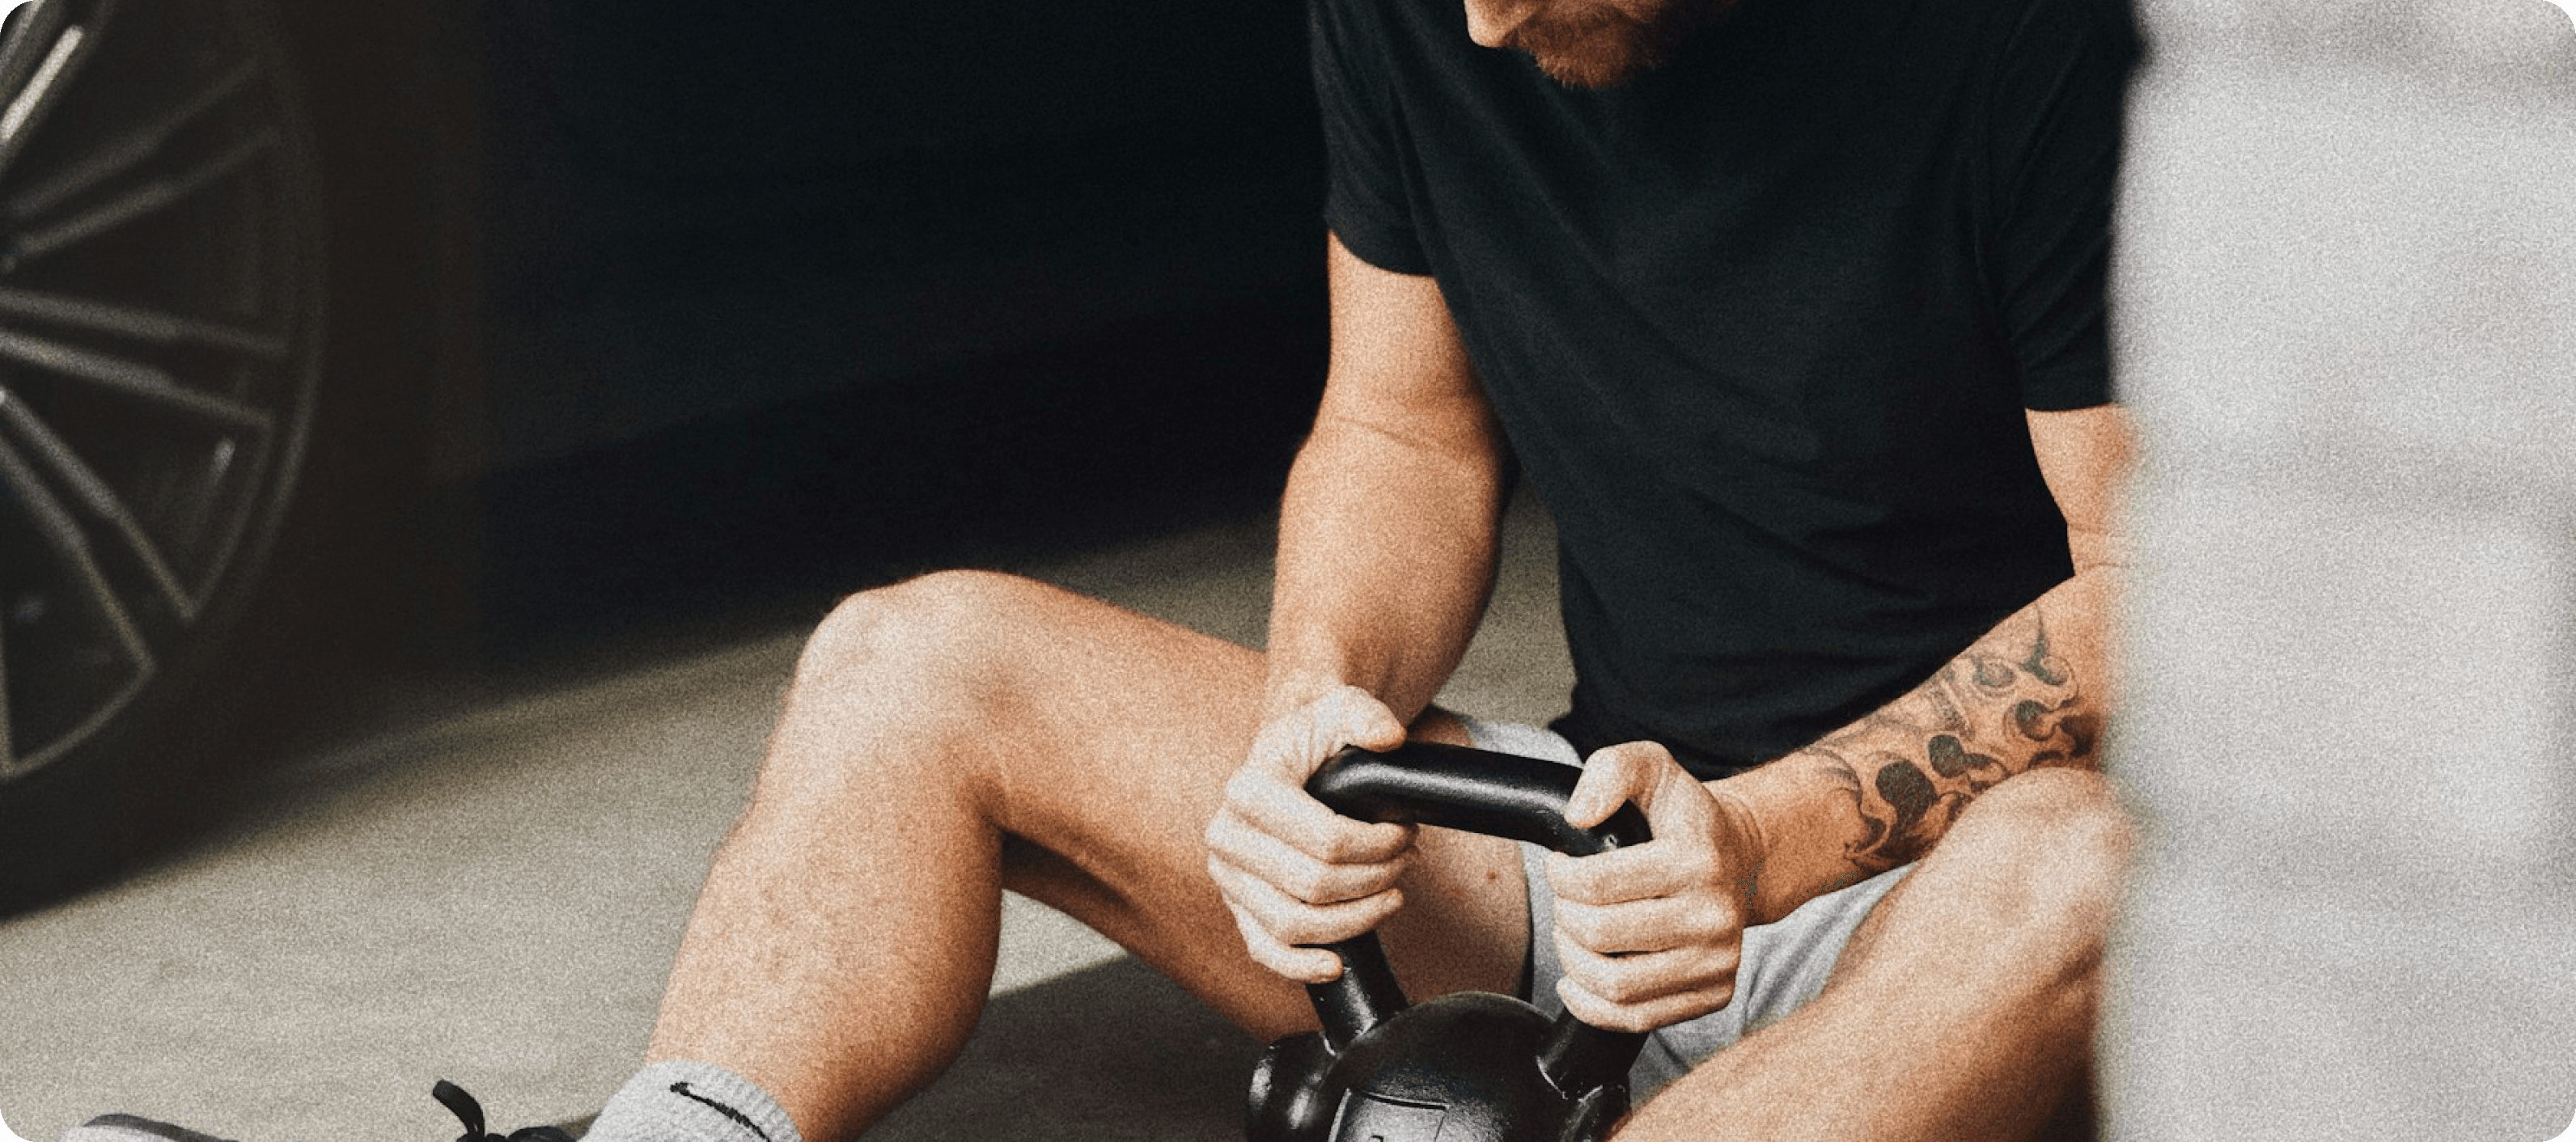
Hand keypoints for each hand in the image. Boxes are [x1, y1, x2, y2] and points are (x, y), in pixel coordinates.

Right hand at [1204, 685, 1418, 982]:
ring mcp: (1229, 877)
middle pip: (1314, 885)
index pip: (1324, 838)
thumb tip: (1388, 738)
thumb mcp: (1341, 709)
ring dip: (1355, 918)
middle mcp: (1226, 837)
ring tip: (1389, 894)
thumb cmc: (1314, 739)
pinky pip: (1264, 951)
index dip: (1378, 845)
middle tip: (1405, 860)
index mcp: (1246, 789)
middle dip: (1374, 878)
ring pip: (1295, 924)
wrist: (1288, 759)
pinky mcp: (1238, 907)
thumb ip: (1366, 716)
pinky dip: (1301, 965)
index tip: (1403, 832)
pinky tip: (1337, 962)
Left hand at [1546, 741, 1767, 1032]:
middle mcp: (1713, 916)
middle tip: (1567, 899)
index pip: (1596, 884)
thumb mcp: (1652, 767)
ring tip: (1574, 933)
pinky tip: (1580, 977)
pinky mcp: (1713, 994)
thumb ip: (1611, 770)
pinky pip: (1637, 1019)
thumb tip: (1578, 816)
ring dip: (1573, 960)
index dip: (1560, 875)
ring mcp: (1717, 961)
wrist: (1742, 860)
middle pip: (1599, 935)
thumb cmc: (1687, 818)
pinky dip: (1594, 1004)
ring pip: (1615, 986)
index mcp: (1695, 860)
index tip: (1560, 866)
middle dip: (1564, 915)